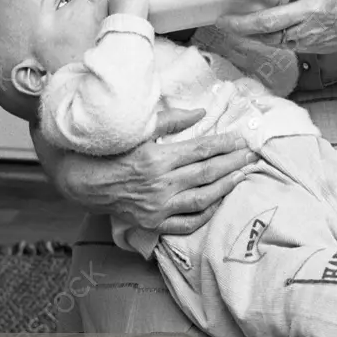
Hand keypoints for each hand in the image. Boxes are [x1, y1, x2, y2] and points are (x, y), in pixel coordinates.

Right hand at [32, 108, 257, 234]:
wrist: (82, 183)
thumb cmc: (110, 151)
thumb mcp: (137, 129)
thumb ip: (171, 120)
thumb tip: (200, 114)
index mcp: (157, 158)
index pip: (201, 150)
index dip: (225, 144)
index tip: (242, 139)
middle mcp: (160, 185)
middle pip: (207, 173)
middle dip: (234, 163)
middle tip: (253, 155)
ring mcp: (158, 207)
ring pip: (203, 198)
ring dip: (227, 186)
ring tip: (244, 175)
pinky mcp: (154, 223)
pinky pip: (187, 222)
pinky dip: (206, 214)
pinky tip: (220, 202)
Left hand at [215, 0, 336, 53]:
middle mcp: (313, 9)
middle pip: (270, 19)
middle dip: (241, 22)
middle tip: (222, 19)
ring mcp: (310, 31)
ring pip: (272, 37)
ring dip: (247, 34)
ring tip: (230, 27)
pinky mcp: (310, 46)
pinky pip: (281, 44)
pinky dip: (263, 40)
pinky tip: (250, 35)